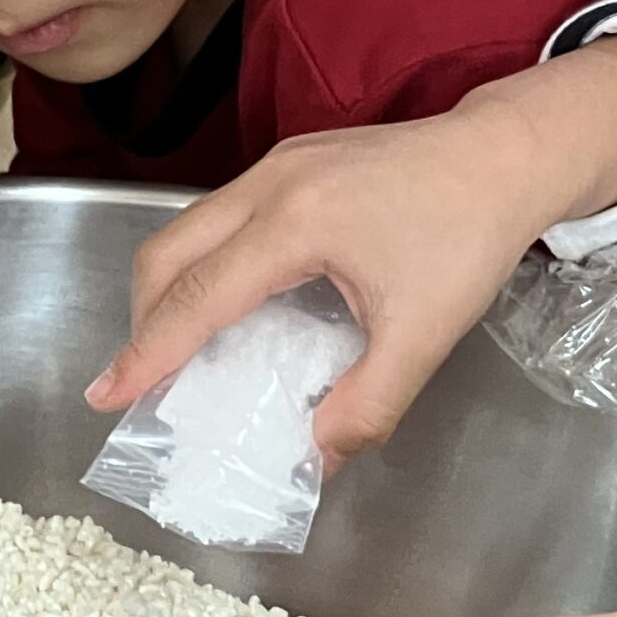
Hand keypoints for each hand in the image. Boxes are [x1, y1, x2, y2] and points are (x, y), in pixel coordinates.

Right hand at [85, 36, 616, 462]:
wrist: (508, 156)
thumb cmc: (469, 237)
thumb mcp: (425, 335)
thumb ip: (368, 405)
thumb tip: (317, 460)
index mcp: (294, 224)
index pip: (197, 297)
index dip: (148, 353)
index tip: (107, 394)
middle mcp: (270, 184)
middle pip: (167, 252)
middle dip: (143, 320)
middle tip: (140, 380)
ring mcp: (278, 165)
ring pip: (188, 228)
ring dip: (170, 290)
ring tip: (177, 350)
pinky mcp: (293, 161)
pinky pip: (220, 215)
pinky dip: (202, 264)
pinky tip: (227, 303)